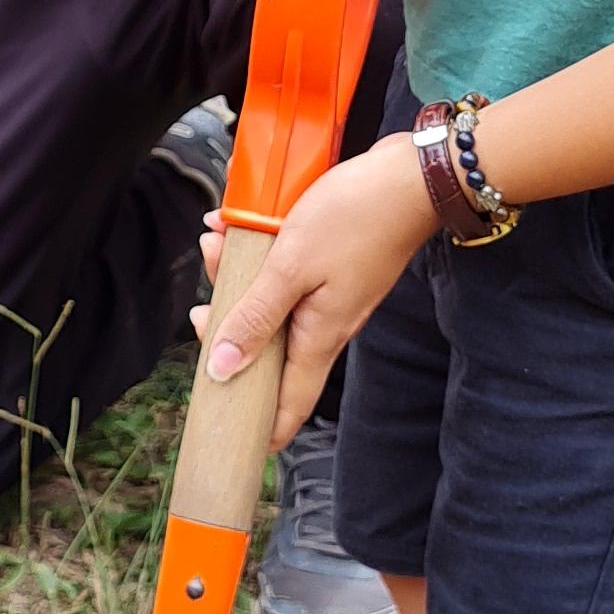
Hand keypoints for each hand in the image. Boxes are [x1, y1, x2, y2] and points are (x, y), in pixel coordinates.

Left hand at [199, 135, 436, 448]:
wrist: (410, 179)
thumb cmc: (356, 218)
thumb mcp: (291, 267)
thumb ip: (256, 317)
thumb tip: (222, 368)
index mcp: (319, 338)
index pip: (288, 406)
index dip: (260, 428)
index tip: (229, 435)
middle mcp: (327, 326)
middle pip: (268, 350)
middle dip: (229, 330)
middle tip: (204, 308)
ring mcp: (331, 298)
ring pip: (272, 307)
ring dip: (240, 282)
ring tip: (218, 243)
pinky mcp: (333, 270)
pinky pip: (286, 278)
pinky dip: (260, 259)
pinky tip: (240, 228)